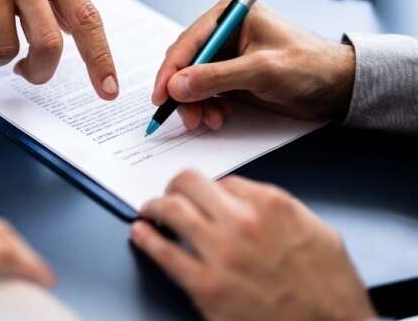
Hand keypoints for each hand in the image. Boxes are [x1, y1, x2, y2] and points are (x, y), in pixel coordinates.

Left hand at [131, 171, 375, 320]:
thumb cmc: (329, 289)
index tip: (203, 195)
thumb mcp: (317, 230)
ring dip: (155, 206)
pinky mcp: (205, 287)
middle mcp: (241, 221)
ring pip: (170, 210)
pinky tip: (139, 232)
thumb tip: (244, 197)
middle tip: (170, 193)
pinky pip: (163, 254)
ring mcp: (220, 253)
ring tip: (150, 210)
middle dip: (176, 185)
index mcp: (270, 204)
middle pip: (189, 184)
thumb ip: (277, 208)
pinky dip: (145, 238)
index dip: (210, 188)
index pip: (223, 180)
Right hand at [152, 0, 355, 129]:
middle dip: (184, 92)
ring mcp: (226, 55)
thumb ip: (216, 77)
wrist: (335, 88)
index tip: (160, 96)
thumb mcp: (260, 70)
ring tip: (208, 120)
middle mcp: (225, 31)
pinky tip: (217, 118)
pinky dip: (206, 107)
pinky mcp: (231, 75)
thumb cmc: (308, 67)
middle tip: (188, 116)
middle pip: (186, 63)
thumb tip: (176, 86)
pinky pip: (206, 92)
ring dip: (195, 104)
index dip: (171, 71)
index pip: (189, 42)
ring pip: (193, 81)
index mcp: (231, 14)